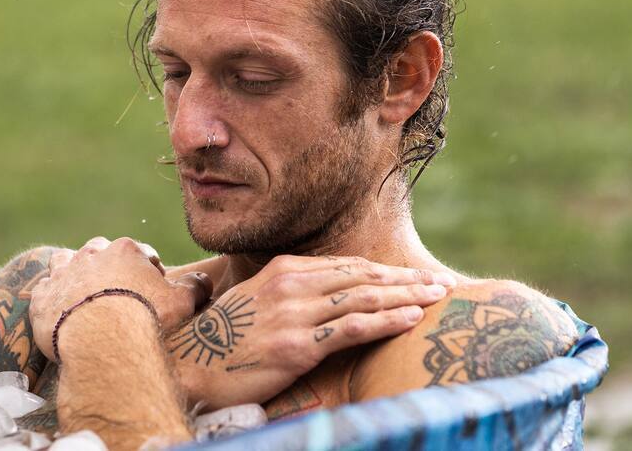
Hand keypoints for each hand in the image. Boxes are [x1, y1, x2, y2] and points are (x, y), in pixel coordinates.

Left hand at [28, 236, 213, 359]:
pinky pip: (43, 290)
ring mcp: (63, 274)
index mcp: (125, 250)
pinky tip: (60, 312)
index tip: (151, 293)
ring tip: (83, 296)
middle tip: (116, 294)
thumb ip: (195, 286)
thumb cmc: (146, 318)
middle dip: (108, 267)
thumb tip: (203, 280)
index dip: (149, 273)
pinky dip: (51, 298)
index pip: (141, 254)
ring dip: (73, 273)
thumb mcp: (182, 302)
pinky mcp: (42, 297)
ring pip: (65, 262)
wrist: (103, 341)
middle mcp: (91, 254)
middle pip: (100, 252)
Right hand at [171, 255, 454, 409]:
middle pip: (363, 277)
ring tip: (436, 298)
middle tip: (440, 283)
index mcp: (283, 269)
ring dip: (406, 297)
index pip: (347, 266)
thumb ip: (292, 295)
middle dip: (406, 280)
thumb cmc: (225, 340)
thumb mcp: (258, 303)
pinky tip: (411, 318)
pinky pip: (353, 327)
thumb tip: (328, 297)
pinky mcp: (298, 345)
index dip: (384, 272)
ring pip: (364, 298)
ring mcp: (295, 313)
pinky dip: (387, 321)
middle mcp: (292, 283)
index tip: (414, 277)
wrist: (191, 365)